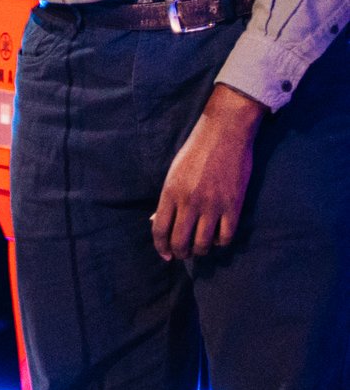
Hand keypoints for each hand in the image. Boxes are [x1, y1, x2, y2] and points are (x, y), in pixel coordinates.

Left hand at [151, 87, 264, 259]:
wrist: (224, 134)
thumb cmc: (195, 152)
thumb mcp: (173, 174)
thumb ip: (167, 200)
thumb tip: (156, 222)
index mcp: (170, 193)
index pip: (160, 229)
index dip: (161, 247)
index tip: (165, 255)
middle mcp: (189, 202)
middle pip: (180, 241)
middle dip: (180, 253)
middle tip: (183, 254)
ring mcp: (212, 205)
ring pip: (203, 243)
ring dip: (200, 250)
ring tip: (199, 248)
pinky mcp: (233, 205)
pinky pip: (226, 236)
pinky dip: (220, 242)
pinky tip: (217, 237)